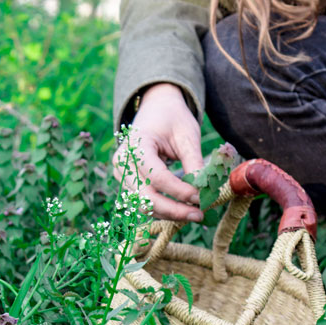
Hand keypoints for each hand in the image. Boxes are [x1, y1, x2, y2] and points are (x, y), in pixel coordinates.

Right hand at [112, 83, 203, 221]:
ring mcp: (121, 174)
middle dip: (174, 210)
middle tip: (199, 215)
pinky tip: (183, 209)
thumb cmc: (172, 119)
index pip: (156, 176)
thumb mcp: (187, 136)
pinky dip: (164, 209)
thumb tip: (203, 192)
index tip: (201, 197)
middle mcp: (123, 161)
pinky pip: (144, 203)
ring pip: (144, 205)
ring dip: (169, 213)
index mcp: (136, 144)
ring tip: (194, 214)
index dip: (179, 191)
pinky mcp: (127, 183)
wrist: (156, 109)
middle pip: (145, 197)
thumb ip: (194, 163)